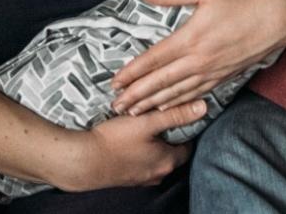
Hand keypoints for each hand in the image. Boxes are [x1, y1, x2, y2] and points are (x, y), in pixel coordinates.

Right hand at [62, 100, 205, 190]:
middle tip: (162, 116)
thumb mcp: (147, 122)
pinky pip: (141, 162)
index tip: (181, 114)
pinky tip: (129, 138)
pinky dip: (140, 150)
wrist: (82, 161)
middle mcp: (158, 174)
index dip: (187, 128)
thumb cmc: (114, 141)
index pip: (190, 144)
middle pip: (173, 151)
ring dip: (154, 143)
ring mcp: (141, 178)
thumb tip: (202, 108)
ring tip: (144, 125)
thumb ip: (175, 114)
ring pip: (157, 157)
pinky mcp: (127, 177)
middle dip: (170, 135)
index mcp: (168, 162)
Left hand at [110, 0, 285, 114]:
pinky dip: (177, 102)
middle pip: (160, 82)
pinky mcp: (223, 77)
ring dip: (152, 102)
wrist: (277, 18)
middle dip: (136, 95)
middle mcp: (198, 60)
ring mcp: (211, 72)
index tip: (114, 82)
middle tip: (115, 106)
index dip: (132, 73)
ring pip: (176, 92)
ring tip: (134, 112)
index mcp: (190, 38)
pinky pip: (194, 94)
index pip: (153, 60)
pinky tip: (166, 106)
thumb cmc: (242, 0)